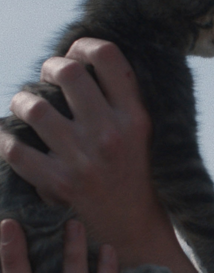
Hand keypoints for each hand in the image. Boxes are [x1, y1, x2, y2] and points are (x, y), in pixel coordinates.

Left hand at [0, 38, 168, 252]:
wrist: (131, 227)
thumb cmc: (133, 172)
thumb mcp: (141, 132)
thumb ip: (118, 99)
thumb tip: (78, 60)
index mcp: (135, 116)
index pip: (108, 57)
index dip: (84, 45)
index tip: (76, 54)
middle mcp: (111, 133)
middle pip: (67, 73)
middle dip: (50, 67)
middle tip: (48, 78)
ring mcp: (83, 159)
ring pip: (33, 108)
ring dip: (22, 102)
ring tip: (27, 108)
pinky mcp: (58, 183)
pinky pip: (14, 148)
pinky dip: (5, 139)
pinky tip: (10, 138)